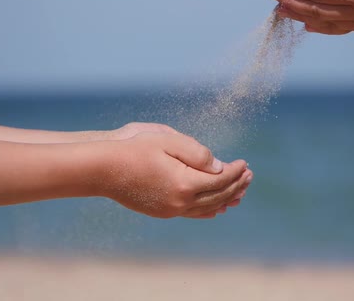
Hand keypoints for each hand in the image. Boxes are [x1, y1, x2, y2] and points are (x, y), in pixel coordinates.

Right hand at [88, 132, 251, 218]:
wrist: (104, 170)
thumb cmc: (134, 149)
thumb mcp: (168, 141)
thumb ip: (196, 153)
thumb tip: (219, 167)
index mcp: (184, 183)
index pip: (220, 179)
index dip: (235, 171)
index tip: (245, 163)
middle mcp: (180, 201)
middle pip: (218, 196)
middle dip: (236, 185)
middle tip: (249, 176)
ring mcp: (171, 210)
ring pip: (207, 207)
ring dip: (226, 199)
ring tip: (240, 192)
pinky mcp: (163, 212)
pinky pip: (193, 213)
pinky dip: (209, 209)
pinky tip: (216, 207)